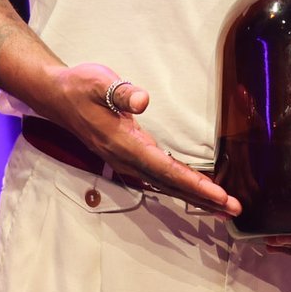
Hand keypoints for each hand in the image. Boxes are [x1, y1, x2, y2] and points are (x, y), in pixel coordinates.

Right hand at [58, 63, 240, 217]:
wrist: (57, 96)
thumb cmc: (80, 87)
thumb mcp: (98, 82)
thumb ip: (121, 92)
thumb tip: (143, 100)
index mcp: (124, 144)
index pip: (166, 170)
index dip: (195, 184)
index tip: (220, 194)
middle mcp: (127, 159)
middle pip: (171, 185)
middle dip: (203, 198)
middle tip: (233, 209)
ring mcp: (128, 161)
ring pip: (166, 185)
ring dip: (195, 197)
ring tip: (222, 207)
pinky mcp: (129, 157)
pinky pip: (160, 178)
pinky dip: (181, 187)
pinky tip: (196, 190)